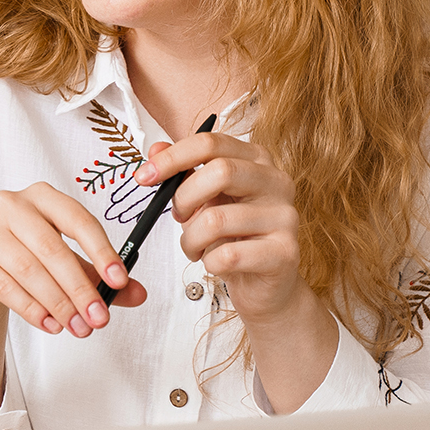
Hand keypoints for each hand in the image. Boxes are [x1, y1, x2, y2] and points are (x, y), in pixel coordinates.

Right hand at [0, 182, 147, 338]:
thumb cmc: (25, 259)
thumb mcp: (67, 265)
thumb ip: (100, 277)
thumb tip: (138, 294)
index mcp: (42, 197)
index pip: (77, 219)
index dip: (101, 251)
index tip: (120, 281)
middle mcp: (10, 205)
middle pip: (52, 248)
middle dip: (80, 288)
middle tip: (99, 319)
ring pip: (28, 270)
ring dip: (58, 304)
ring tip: (77, 327)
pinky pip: (2, 286)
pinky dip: (30, 309)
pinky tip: (49, 324)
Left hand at [137, 132, 336, 411]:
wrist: (267, 286)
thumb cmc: (233, 237)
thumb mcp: (204, 200)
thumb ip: (182, 172)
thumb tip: (155, 149)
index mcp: (257, 160)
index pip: (211, 143)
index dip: (171, 158)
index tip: (143, 177)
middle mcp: (277, 182)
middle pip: (219, 173)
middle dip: (184, 199)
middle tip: (178, 217)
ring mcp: (286, 217)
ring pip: (216, 220)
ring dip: (191, 239)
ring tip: (195, 248)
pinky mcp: (284, 253)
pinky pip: (228, 255)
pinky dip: (209, 262)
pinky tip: (215, 263)